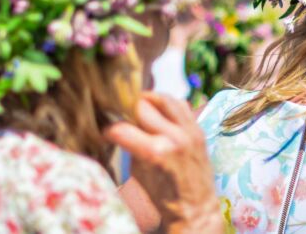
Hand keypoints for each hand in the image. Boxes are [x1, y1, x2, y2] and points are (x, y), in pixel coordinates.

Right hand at [105, 92, 222, 233]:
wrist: (195, 207)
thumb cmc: (163, 196)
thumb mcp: (139, 172)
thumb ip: (132, 145)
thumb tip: (120, 125)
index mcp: (155, 151)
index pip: (122, 128)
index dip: (109, 130)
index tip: (106, 133)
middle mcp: (174, 137)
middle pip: (142, 106)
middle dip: (127, 110)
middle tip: (121, 116)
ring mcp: (189, 131)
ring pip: (164, 98)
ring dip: (149, 100)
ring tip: (139, 107)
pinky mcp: (199, 129)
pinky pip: (182, 105)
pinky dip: (168, 104)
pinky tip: (159, 110)